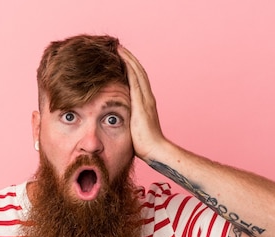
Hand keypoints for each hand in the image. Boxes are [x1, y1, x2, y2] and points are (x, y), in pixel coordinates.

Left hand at [118, 46, 166, 162]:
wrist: (155, 150)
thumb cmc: (145, 145)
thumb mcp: (135, 129)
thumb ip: (129, 122)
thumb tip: (119, 123)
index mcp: (146, 103)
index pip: (139, 81)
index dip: (131, 69)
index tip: (122, 60)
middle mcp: (148, 97)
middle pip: (139, 72)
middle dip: (129, 59)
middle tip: (119, 48)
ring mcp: (146, 98)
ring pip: (137, 72)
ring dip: (128, 59)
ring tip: (119, 48)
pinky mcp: (141, 101)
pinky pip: (134, 78)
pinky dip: (129, 66)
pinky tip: (122, 57)